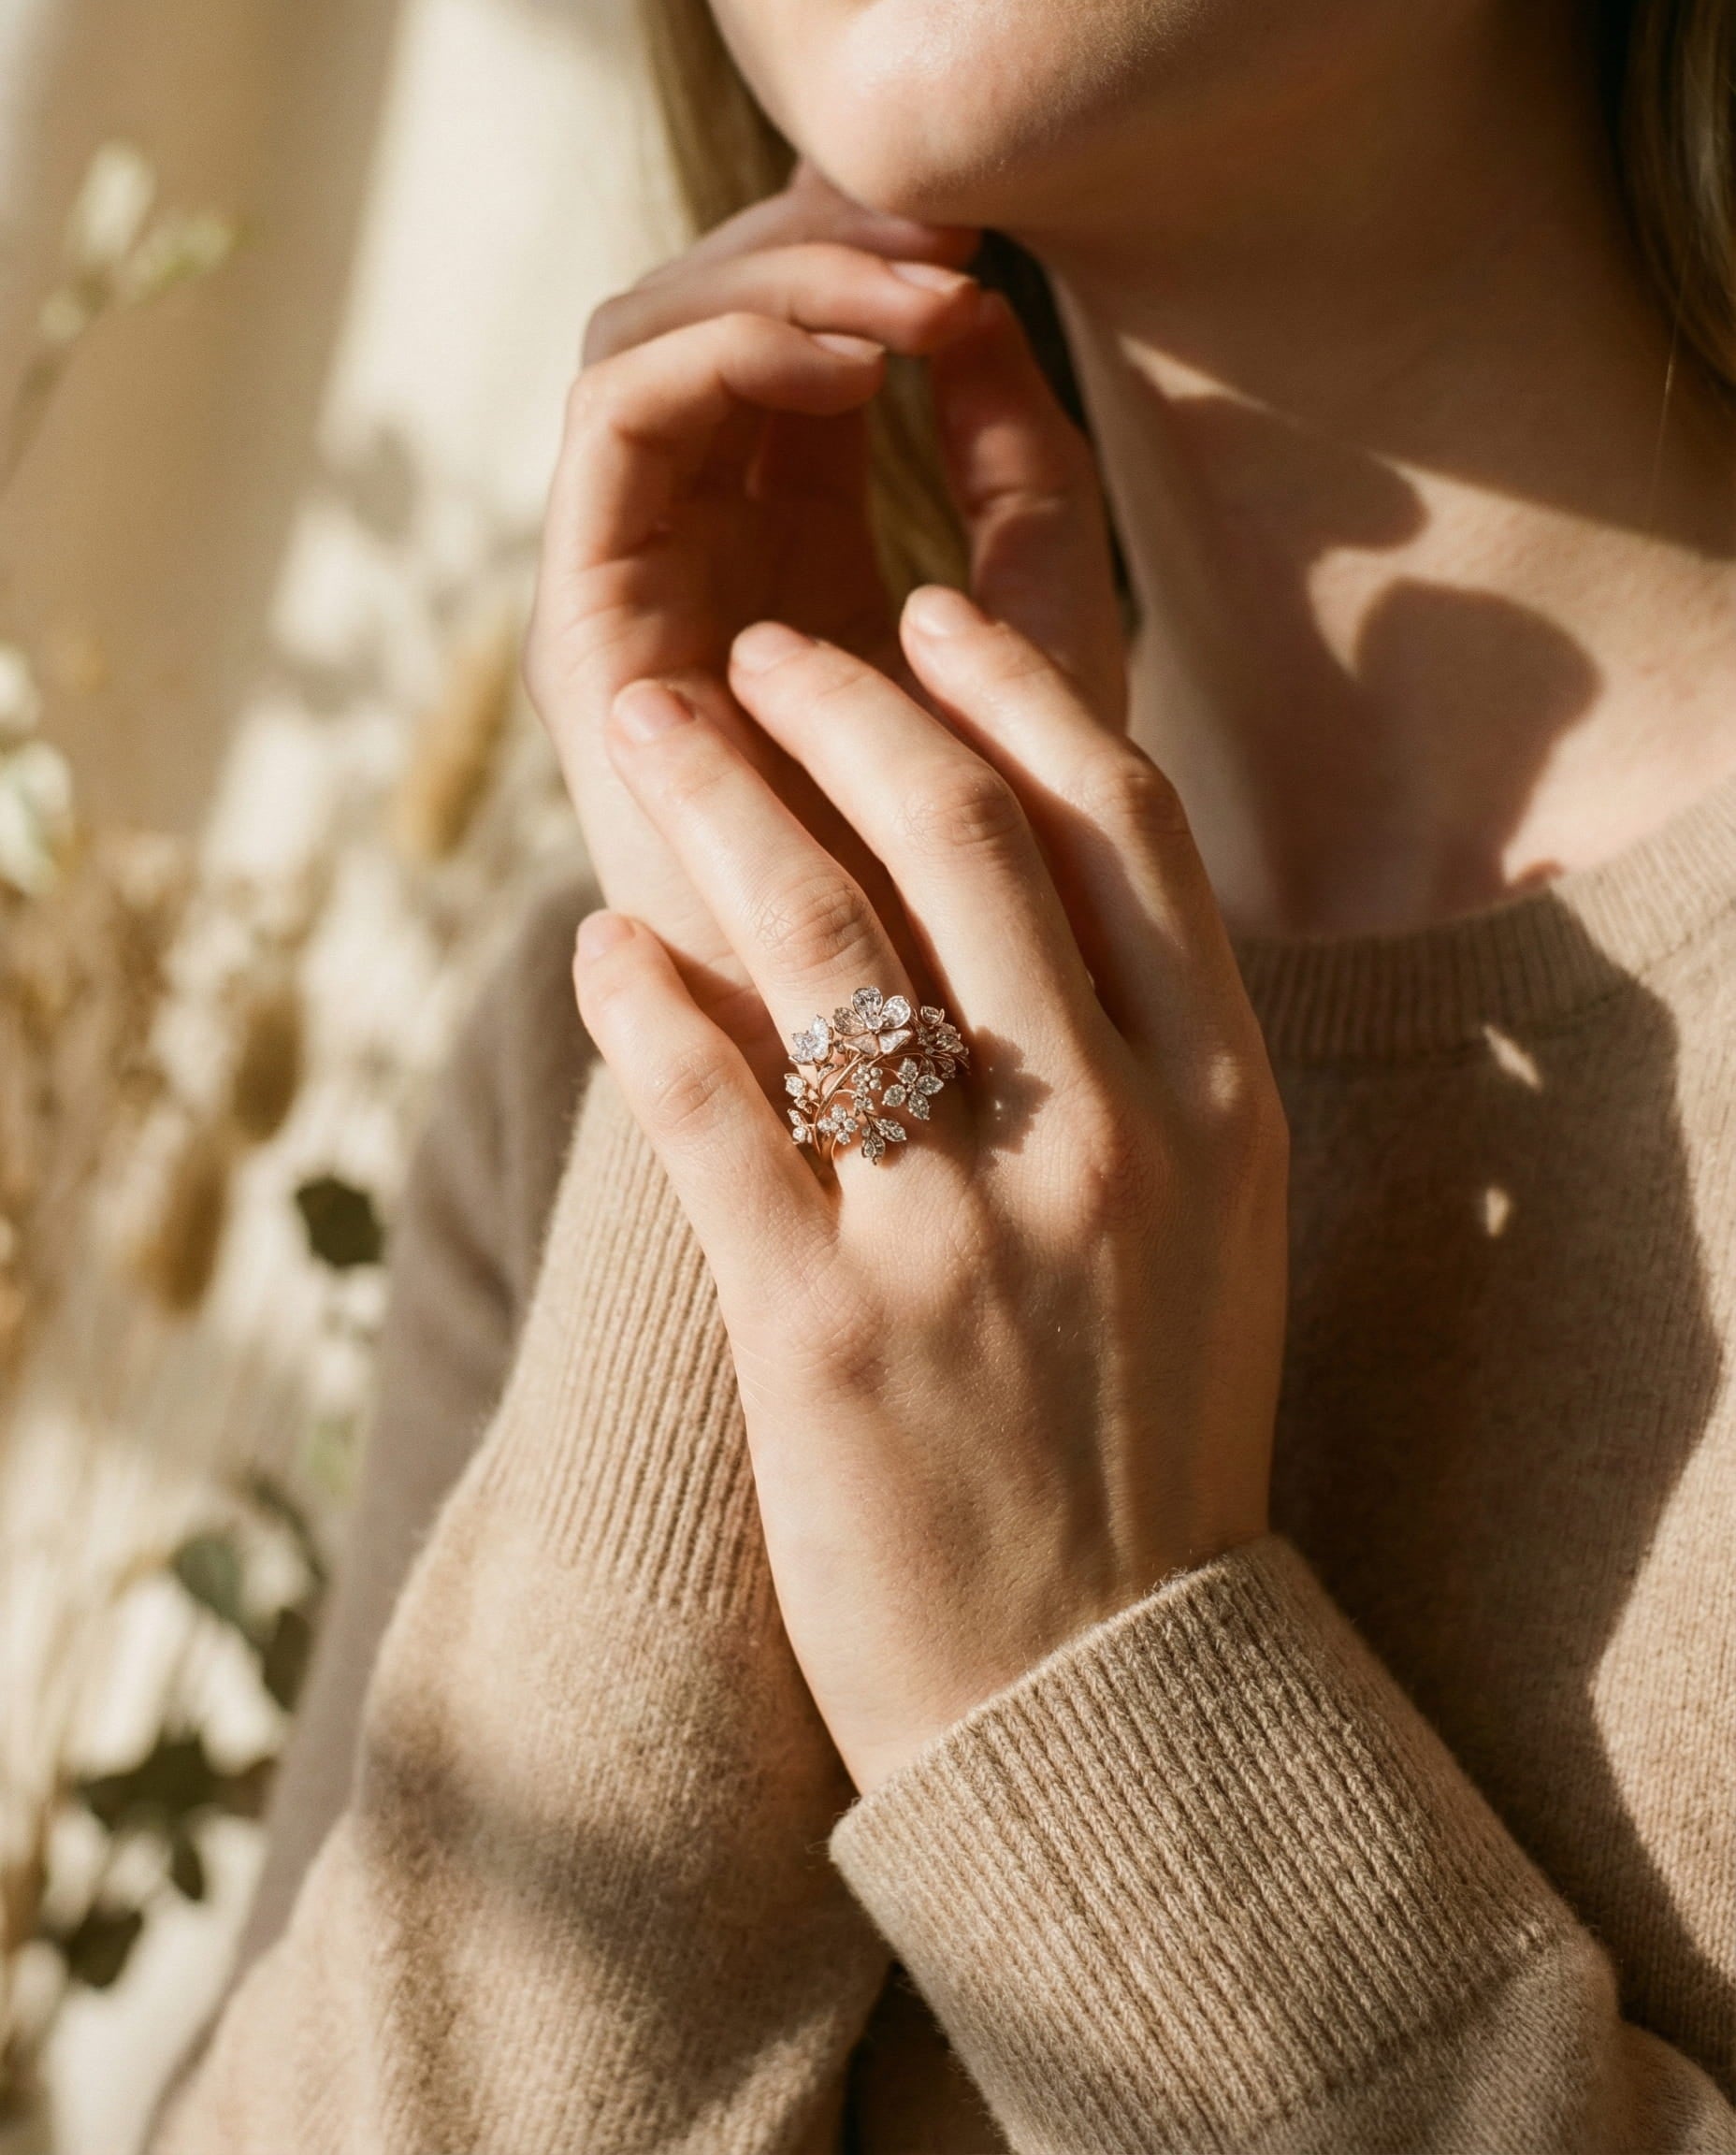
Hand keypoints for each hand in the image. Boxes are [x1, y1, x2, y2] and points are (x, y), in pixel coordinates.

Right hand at [526, 160, 1123, 1078]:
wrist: (905, 1109)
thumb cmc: (1003, 902)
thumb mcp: (1045, 656)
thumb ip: (1023, 485)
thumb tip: (986, 309)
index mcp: (788, 558)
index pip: (789, 340)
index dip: (870, 255)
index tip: (986, 236)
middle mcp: (697, 569)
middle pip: (708, 321)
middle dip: (820, 237)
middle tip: (944, 219)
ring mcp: (635, 601)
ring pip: (651, 345)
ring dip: (781, 277)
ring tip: (917, 278)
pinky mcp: (591, 639)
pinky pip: (617, 427)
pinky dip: (724, 349)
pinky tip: (855, 356)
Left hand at [570, 589, 1287, 1795]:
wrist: (1102, 1691)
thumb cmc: (1145, 1440)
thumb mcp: (1210, 1231)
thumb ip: (1148, 1052)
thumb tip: (1027, 875)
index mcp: (1218, 1102)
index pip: (1117, 819)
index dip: (1006, 687)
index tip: (921, 613)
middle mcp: (1106, 1140)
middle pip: (960, 835)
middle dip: (837, 699)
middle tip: (750, 650)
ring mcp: (965, 1235)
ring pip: (823, 938)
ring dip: (717, 802)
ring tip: (645, 726)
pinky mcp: (826, 1335)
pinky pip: (712, 1111)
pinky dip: (639, 1000)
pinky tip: (593, 944)